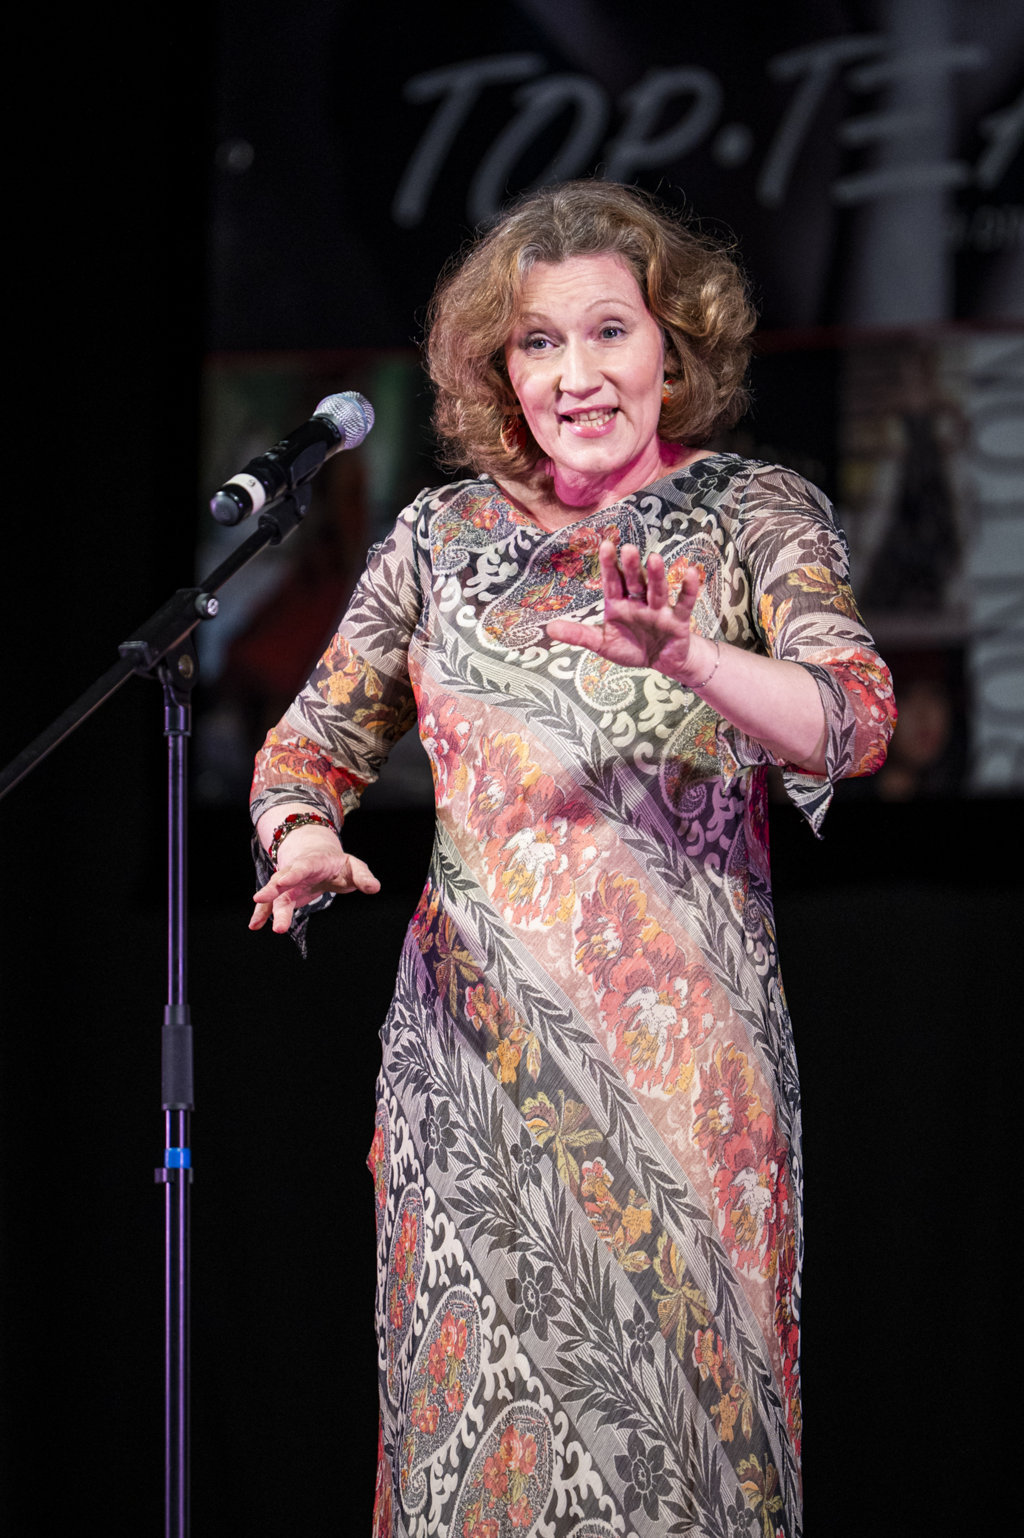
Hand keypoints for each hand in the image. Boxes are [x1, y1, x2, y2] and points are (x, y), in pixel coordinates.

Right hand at [249, 827, 379, 934]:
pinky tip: (254, 926)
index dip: (291, 874)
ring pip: (275, 897)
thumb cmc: (339, 864)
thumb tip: (375, 888)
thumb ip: (364, 877)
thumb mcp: (355, 867)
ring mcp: (288, 884)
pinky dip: (262, 914)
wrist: (319, 856)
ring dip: (266, 909)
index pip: (301, 867)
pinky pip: (271, 905)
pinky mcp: (285, 895)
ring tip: (255, 925)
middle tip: (259, 899)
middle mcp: (295, 872)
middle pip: (282, 881)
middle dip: (271, 891)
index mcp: (312, 862)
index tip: (280, 882)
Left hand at [546, 540, 704, 678]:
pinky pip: (683, 603)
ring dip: (656, 576)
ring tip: (655, 558)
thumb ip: (579, 635)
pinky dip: (688, 589)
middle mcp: (639, 602)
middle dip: (631, 567)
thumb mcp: (602, 644)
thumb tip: (548, 628)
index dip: (609, 565)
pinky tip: (689, 572)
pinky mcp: (678, 620)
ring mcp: (659, 609)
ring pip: (657, 589)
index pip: (612, 582)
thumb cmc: (632, 648)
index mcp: (619, 604)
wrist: (662, 661)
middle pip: (634, 581)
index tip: (605, 545)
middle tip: (628, 548)